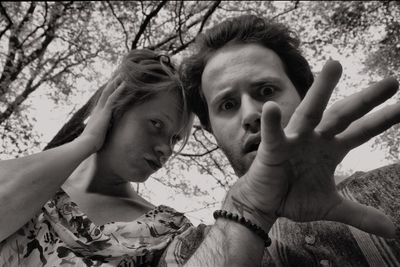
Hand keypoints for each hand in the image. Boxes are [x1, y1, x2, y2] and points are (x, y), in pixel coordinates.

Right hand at [79, 75, 124, 151]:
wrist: (85, 145)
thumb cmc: (90, 144)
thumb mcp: (97, 135)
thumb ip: (101, 131)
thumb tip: (102, 134)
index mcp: (97, 114)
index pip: (104, 100)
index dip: (109, 91)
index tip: (113, 84)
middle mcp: (98, 109)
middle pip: (106, 92)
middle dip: (112, 83)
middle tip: (118, 74)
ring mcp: (101, 110)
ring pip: (109, 92)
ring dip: (116, 82)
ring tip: (123, 73)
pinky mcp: (105, 112)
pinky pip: (113, 98)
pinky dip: (119, 90)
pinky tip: (125, 83)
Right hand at [235, 61, 399, 237]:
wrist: (263, 204)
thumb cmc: (292, 197)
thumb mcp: (331, 206)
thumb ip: (359, 213)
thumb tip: (393, 229)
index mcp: (330, 150)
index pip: (361, 132)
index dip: (381, 120)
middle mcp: (315, 140)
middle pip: (342, 115)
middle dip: (365, 100)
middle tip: (391, 82)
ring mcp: (294, 141)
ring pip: (309, 113)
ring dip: (320, 90)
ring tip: (334, 66)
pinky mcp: (272, 149)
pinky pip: (273, 135)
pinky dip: (271, 122)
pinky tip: (271, 108)